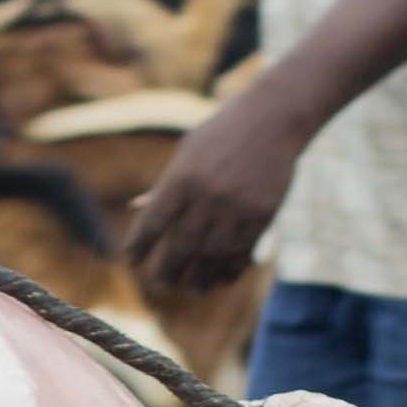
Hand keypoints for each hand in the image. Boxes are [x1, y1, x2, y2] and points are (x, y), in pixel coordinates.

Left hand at [120, 79, 312, 298]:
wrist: (274, 118)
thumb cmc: (223, 134)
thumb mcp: (188, 152)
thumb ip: (166, 185)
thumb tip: (137, 210)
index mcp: (182, 177)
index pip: (153, 221)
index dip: (140, 245)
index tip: (132, 259)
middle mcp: (207, 195)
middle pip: (181, 245)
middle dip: (169, 269)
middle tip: (162, 283)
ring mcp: (237, 206)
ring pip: (213, 255)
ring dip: (201, 277)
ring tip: (193, 287)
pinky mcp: (263, 214)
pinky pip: (243, 250)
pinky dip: (231, 268)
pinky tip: (222, 278)